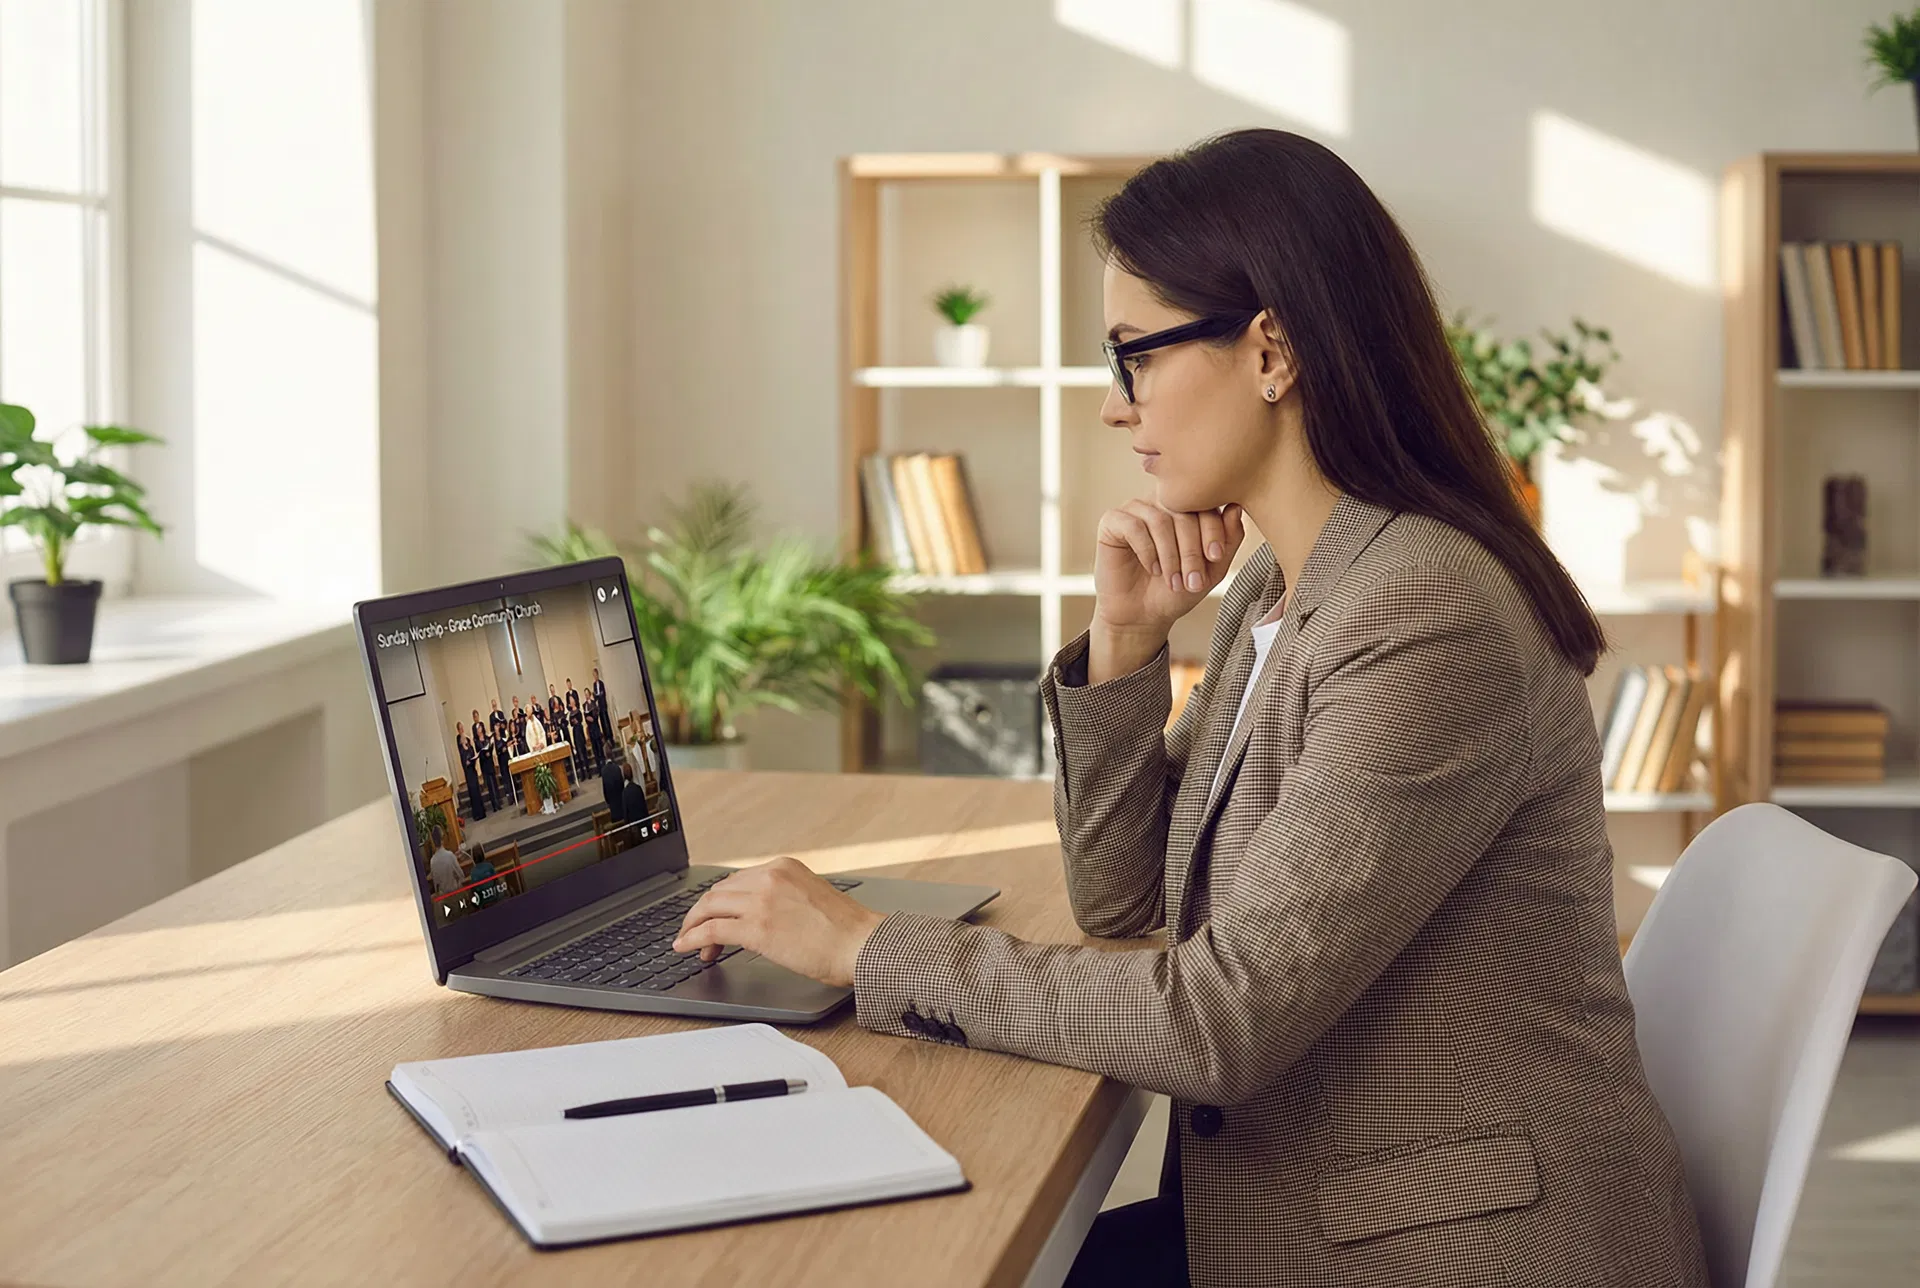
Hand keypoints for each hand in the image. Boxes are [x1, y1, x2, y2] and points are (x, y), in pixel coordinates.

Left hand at [671, 857, 885, 987]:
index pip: (736, 880)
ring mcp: (761, 901)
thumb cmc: (846, 931)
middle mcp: (769, 877)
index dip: (719, 901)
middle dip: (700, 913)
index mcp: (783, 867)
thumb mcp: (812, 897)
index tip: (712, 914)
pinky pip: (711, 930)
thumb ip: (784, 897)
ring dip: (692, 926)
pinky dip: (693, 939)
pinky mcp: (756, 928)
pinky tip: (687, 948)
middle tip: (693, 932)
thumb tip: (761, 916)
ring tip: (688, 943)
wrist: (862, 944)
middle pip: (717, 891)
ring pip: (708, 908)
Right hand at [1092, 498, 1245, 634]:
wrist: (1143, 616)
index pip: (1204, 503)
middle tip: (1192, 580)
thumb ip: (1228, 539)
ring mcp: (1135, 509)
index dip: (1213, 529)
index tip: (1214, 557)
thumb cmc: (1176, 591)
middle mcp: (1160, 502)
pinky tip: (1152, 568)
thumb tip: (1236, 508)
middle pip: (1182, 511)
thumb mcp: (1212, 569)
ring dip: (1170, 555)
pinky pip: (1134, 527)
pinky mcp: (1112, 521)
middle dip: (1191, 550)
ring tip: (1172, 580)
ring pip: (1160, 520)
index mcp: (1185, 507)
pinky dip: (1147, 551)